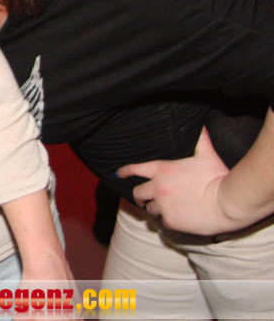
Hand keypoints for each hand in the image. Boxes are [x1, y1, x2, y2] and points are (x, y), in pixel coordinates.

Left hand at [117, 128, 236, 234]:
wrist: (228, 203)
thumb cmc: (217, 177)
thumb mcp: (207, 155)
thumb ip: (200, 140)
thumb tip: (201, 125)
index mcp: (163, 170)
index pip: (136, 169)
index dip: (126, 171)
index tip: (119, 174)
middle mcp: (158, 187)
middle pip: (137, 193)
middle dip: (139, 196)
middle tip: (143, 199)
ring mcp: (163, 205)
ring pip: (150, 209)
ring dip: (156, 208)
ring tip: (167, 208)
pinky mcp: (171, 221)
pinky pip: (164, 221)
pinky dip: (169, 219)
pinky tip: (178, 217)